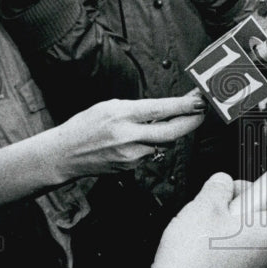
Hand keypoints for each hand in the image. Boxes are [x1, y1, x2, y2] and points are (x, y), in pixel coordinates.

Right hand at [45, 90, 207, 181]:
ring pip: (164, 144)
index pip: (161, 110)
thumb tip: (166, 108)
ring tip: (174, 119)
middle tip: (202, 112)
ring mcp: (130, 155)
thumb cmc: (85, 126)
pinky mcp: (130, 167)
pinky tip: (147, 136)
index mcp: (122, 115)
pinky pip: (152, 153)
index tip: (200, 100)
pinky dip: (155, 143)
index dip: (184, 106)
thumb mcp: (110, 106)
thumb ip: (139, 109)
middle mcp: (128, 136)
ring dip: (172, 132)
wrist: (64, 155)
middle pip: (171, 132)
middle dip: (192, 121)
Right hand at [138, 172, 266, 267]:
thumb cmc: (192, 261)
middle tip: (218, 212)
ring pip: (252, 248)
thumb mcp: (204, 206)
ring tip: (206, 239)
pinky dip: (227, 262)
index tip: (244, 191)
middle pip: (266, 225)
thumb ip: (219, 186)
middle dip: (242, 215)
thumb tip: (222, 183)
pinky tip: (205, 260)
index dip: (262, 191)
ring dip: (233, 239)